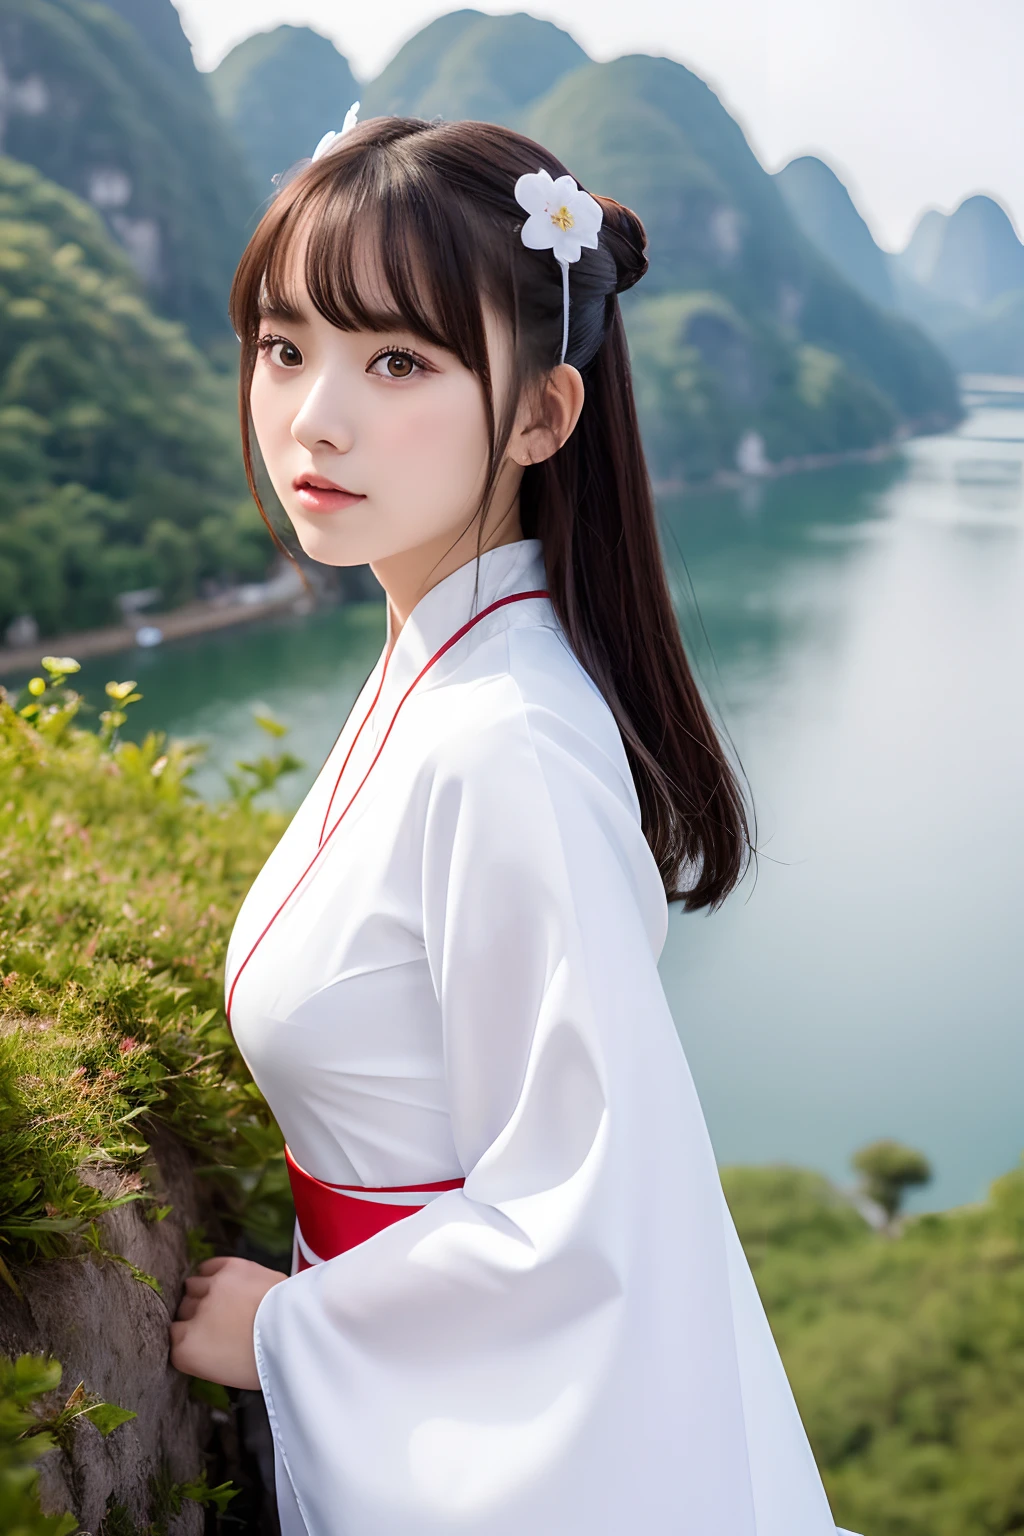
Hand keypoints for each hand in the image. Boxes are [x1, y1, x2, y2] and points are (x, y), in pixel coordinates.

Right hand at [169, 1256, 286, 1389]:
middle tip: (218, 1322)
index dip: (188, 1337)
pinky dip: (212, 1273)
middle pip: (182, 1311)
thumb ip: (203, 1354)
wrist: (297, 1330)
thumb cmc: (267, 1361)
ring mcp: (210, 1289)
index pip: (171, 1338)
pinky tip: (221, 1281)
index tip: (202, 1339)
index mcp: (186, 1350)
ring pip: (192, 1287)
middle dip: (196, 1316)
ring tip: (222, 1300)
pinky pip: (208, 1266)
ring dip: (204, 1294)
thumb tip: (202, 1341)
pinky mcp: (229, 1267)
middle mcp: (192, 1317)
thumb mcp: (226, 1372)